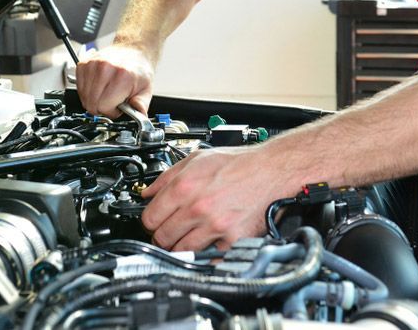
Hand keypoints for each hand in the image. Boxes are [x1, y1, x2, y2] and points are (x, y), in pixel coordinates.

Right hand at [75, 45, 153, 118]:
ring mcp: (92, 65)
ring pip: (84, 97)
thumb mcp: (146, 89)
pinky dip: (88, 91)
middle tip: (112, 100)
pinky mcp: (83, 64)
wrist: (132, 51)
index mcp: (121, 76)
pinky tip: (99, 87)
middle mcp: (105, 68)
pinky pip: (79, 88)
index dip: (111, 111)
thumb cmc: (138, 70)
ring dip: (94, 99)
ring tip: (106, 92)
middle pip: (91, 103)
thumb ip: (141, 105)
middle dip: (102, 107)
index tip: (117, 107)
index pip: (104, 106)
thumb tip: (140, 115)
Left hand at [141, 147, 286, 250]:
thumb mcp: (197, 159)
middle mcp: (197, 208)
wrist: (270, 171)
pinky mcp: (231, 239)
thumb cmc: (237, 163)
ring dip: (183, 247)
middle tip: (172, 232)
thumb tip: (147, 192)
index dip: (151, 221)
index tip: (156, 222)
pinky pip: (209, 258)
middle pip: (162, 238)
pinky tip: (209, 243)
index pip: (149, 218)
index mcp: (184, 187)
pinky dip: (207, 254)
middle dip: (164, 237)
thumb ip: (167, 176)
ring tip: (190, 237)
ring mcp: (214, 226)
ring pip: (182, 251)